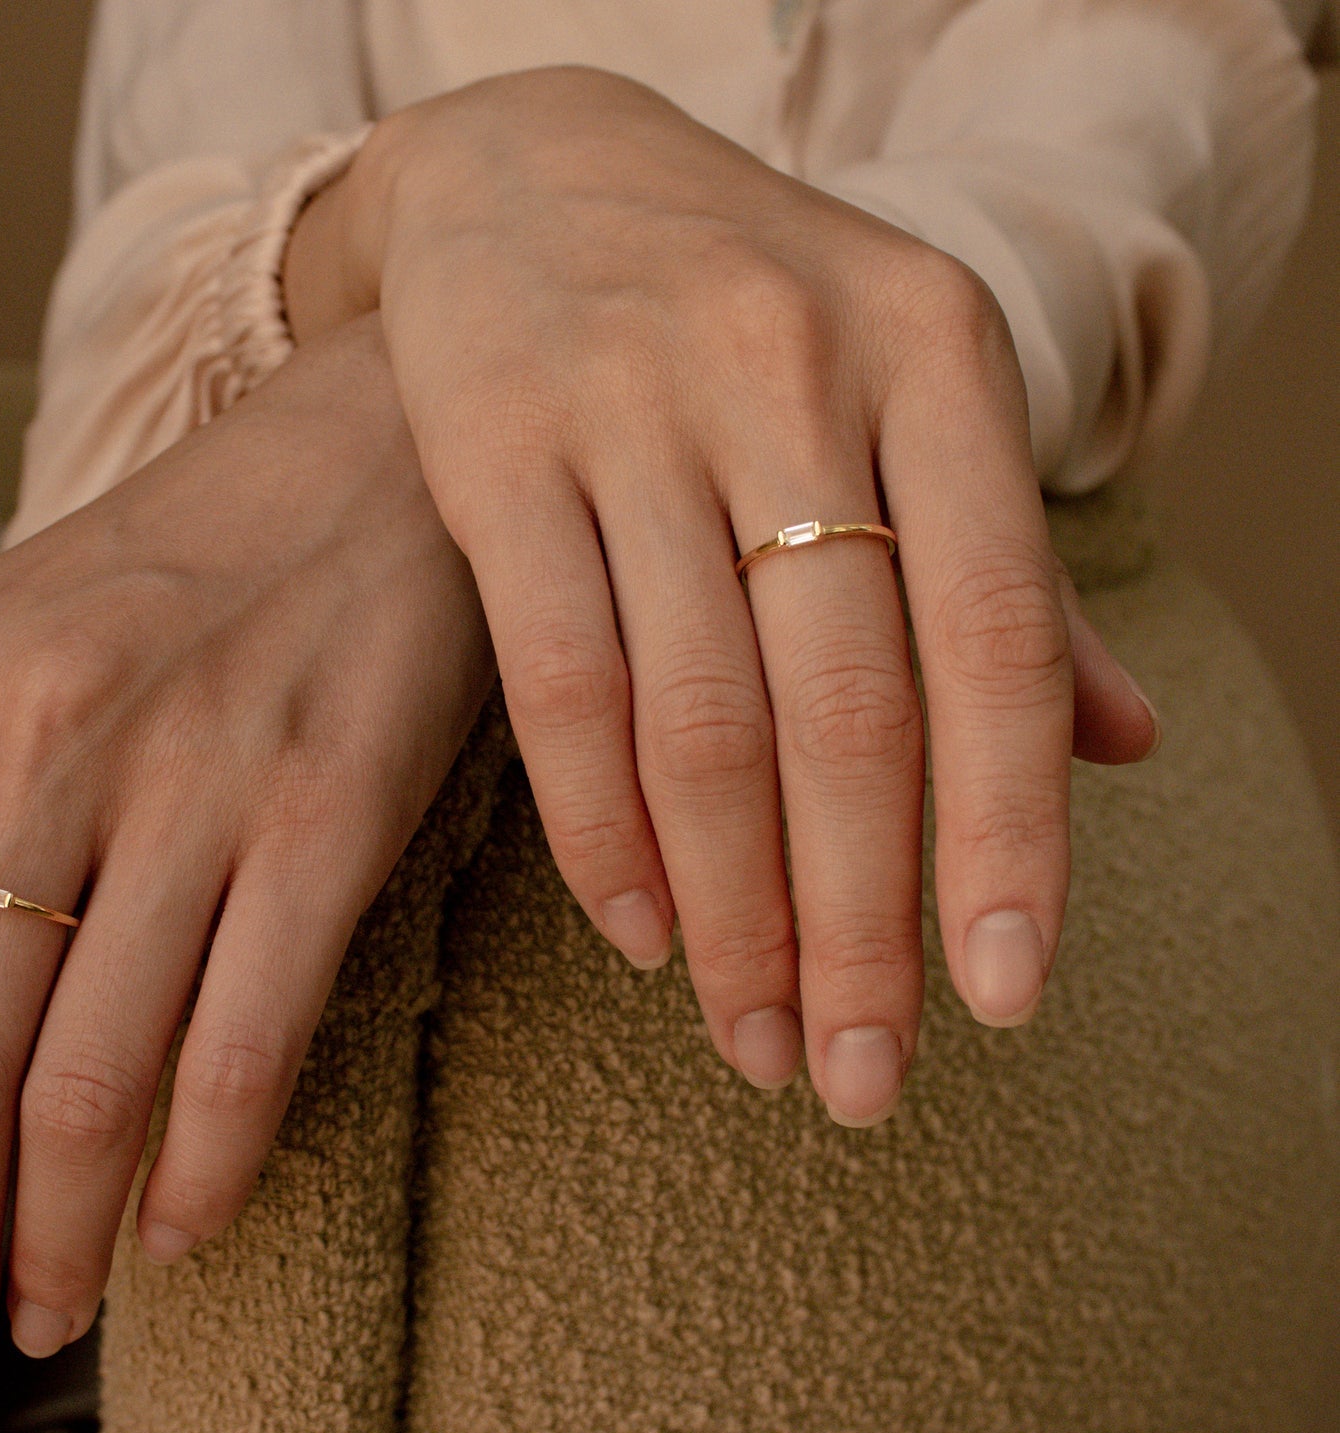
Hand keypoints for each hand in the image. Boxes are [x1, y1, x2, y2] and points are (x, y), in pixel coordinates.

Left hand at [0, 315, 494, 1376]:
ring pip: (85, 1080)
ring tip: (46, 1312)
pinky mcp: (328, 816)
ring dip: (53, 1236)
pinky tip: (186, 1233)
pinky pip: (240, 1048)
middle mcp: (42, 738)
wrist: (372, 457)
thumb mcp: (14, 644)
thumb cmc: (192, 570)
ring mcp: (192, 779)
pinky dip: (203, 1172)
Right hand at [283, 65, 1160, 1121]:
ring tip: (753, 1038)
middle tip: (856, 1079)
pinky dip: (604, 831)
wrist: (535, 164)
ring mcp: (632, 404)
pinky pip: (562, 681)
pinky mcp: (495, 445)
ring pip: (700, 719)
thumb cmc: (747, 308)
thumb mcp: (906, 391)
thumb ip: (1004, 571)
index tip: (1004, 999)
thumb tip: (1126, 750)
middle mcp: (793, 370)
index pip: (996, 642)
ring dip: (735, 911)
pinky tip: (644, 933)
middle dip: (860, 925)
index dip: (1008, 837)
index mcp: (936, 355)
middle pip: (845, 713)